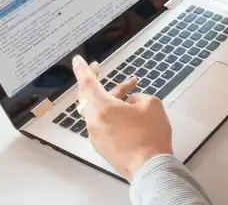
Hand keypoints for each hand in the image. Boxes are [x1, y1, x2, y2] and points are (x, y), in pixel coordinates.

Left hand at [73, 55, 172, 180]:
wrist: (149, 167)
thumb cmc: (150, 134)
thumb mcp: (151, 104)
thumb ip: (138, 96)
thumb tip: (130, 102)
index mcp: (103, 108)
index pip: (87, 83)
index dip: (82, 69)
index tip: (76, 59)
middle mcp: (94, 122)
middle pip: (89, 96)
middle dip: (94, 80)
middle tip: (98, 67)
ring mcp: (96, 136)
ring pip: (97, 109)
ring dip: (110, 97)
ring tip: (130, 89)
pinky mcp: (102, 146)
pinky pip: (102, 122)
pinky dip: (111, 112)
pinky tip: (129, 112)